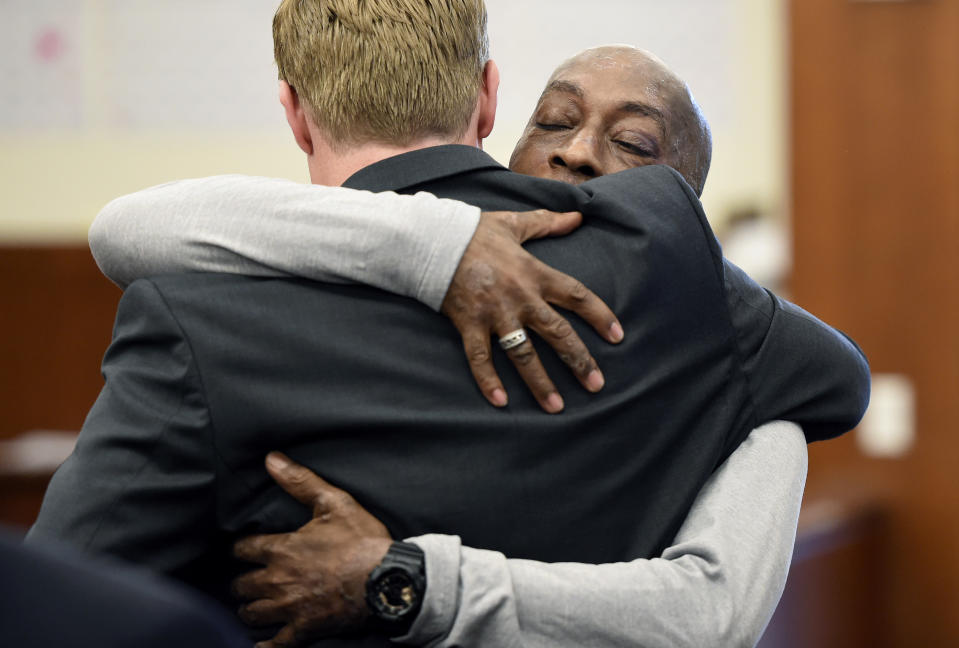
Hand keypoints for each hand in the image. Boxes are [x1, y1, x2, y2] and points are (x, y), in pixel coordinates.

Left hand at [232, 452, 392, 647]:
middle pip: (242, 585)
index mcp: (281, 550)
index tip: (243, 549)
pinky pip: (275, 643)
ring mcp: (289, 608)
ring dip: (250, 608)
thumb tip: (271, 459)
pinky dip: (265, 645)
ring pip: (251, 613)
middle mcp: (277, 581)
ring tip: (253, 604)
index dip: (241, 548)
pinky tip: (259, 645)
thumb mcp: (334, 502)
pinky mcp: (304, 629)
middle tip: (248, 578)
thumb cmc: (362, 540)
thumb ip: (300, 481)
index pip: (243, 550)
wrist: (386, 579)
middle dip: (242, 581)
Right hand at [442, 209, 623, 412]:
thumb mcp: (514, 223)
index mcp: (534, 273)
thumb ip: (547, 223)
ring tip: (557, 407)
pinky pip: (480, 358)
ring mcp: (494, 313)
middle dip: (578, 360)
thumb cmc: (474, 232)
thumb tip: (578, 216)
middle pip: (557, 332)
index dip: (599, 316)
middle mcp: (519, 297)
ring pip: (523, 353)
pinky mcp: (469, 324)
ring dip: (540, 381)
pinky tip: (500, 403)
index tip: (617, 336)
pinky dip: (488, 380)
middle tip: (596, 384)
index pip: (576, 296)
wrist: (432, 240)